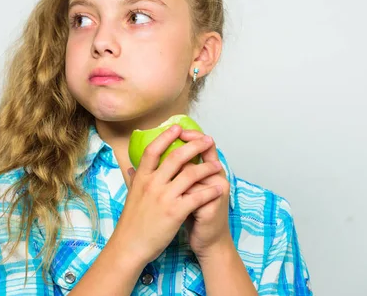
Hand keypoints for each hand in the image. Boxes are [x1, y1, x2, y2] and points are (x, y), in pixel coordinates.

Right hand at [113, 125, 223, 266]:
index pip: (153, 150)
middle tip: (207, 140)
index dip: (166, 136)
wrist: (130, 245)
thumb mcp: (131, 195)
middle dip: (194, 146)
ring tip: (217, 165)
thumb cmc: (131, 222)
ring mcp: (163, 197)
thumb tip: (131, 167)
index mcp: (141, 178)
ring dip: (207, 168)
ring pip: (190, 174)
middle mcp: (152, 184)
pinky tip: (217, 188)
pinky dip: (209, 191)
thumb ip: (134, 179)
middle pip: (176, 157)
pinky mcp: (174, 212)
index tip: (177, 127)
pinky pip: (197, 197)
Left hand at [179, 130, 232, 258]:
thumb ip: (172, 172)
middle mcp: (216, 176)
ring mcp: (217, 189)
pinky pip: (196, 191)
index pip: (203, 145)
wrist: (206, 239)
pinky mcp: (214, 203)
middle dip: (189, 143)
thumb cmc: (191, 213)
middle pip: (206, 151)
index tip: (175, 127)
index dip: (191, 135)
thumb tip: (149, 159)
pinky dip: (182, 191)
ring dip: (181, 170)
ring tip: (168, 169)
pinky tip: (172, 192)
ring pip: (197, 171)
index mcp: (207, 170)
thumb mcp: (180, 189)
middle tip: (175, 135)